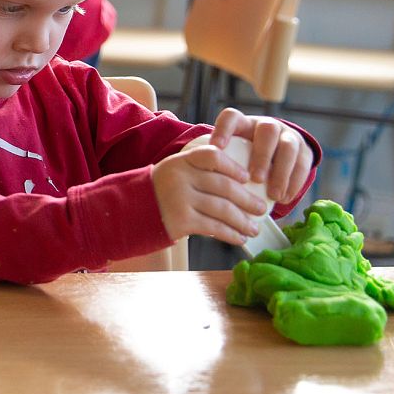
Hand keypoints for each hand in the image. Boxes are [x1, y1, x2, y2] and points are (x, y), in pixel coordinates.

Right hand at [151, 135, 268, 244]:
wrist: (130, 212)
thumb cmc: (160, 193)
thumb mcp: (175, 172)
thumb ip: (199, 171)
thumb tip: (241, 183)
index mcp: (181, 161)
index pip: (212, 156)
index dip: (233, 167)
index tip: (247, 178)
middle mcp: (180, 177)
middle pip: (223, 186)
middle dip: (247, 200)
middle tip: (262, 209)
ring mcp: (180, 199)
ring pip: (222, 209)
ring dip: (243, 221)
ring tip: (253, 228)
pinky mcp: (180, 221)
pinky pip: (214, 227)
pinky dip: (230, 234)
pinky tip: (239, 238)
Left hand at [207, 107, 313, 206]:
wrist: (274, 157)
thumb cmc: (242, 160)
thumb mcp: (230, 156)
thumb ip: (217, 164)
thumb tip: (195, 183)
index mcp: (243, 123)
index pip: (231, 117)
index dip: (224, 130)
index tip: (216, 148)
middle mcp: (266, 125)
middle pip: (267, 131)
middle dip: (262, 155)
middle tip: (255, 179)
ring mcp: (288, 136)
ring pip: (288, 147)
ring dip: (282, 172)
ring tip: (274, 196)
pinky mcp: (304, 150)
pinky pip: (304, 164)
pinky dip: (295, 182)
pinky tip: (285, 198)